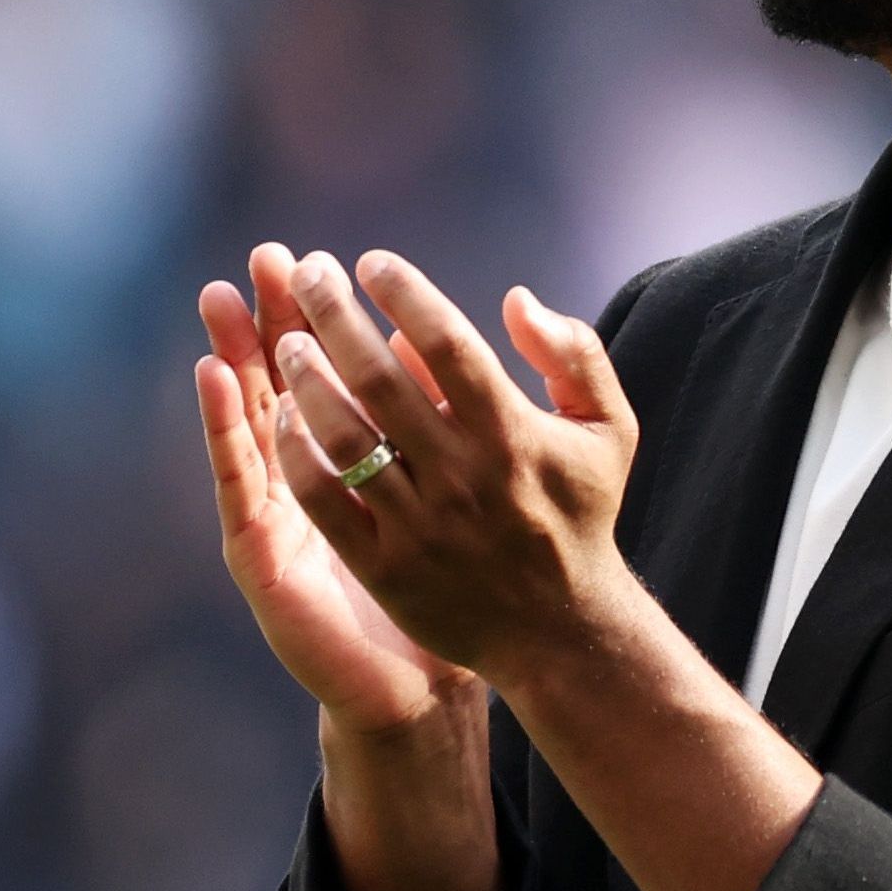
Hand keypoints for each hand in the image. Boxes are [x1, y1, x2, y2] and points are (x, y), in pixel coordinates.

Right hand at [199, 266, 474, 733]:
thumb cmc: (444, 585)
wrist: (418, 681)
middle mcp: (306, 477)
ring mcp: (277, 511)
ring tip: (224, 298)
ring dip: (234, 355)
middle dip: (271, 318)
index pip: (328, 371)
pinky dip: (223, 427)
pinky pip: (240, 480)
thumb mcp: (458, 489)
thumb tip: (423, 338)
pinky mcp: (261, 550)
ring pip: (249, 419)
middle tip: (264, 258)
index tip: (317, 258)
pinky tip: (215, 378)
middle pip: (280, 383)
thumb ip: (448, 414)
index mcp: (353, 457)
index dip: (317, 316)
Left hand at [229, 243, 646, 687]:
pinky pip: (324, 497)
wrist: (559, 628)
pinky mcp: (384, 565)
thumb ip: (575, 355)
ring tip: (287, 341)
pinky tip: (282, 415)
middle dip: (335, 315)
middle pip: (382, 378)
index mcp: (515, 435)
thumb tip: (517, 298)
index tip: (372, 262)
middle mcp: (465, 476)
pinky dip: (297, 451)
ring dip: (307, 378)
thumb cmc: (578, 514)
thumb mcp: (609, 429)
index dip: (405, 294)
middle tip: (307, 273)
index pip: (450, 344)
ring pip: (345, 435)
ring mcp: (420, 523)